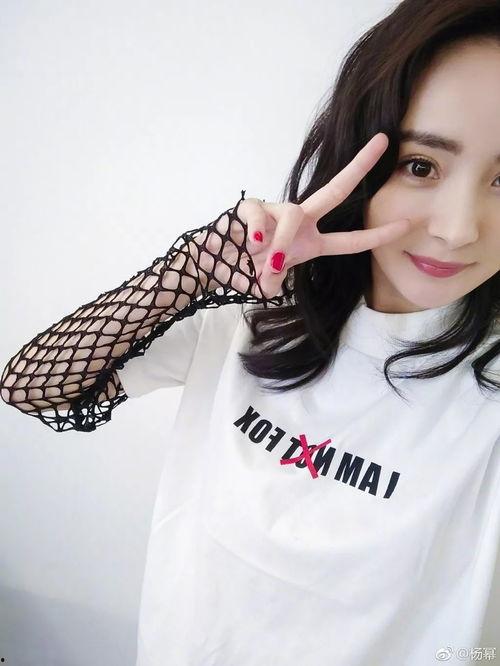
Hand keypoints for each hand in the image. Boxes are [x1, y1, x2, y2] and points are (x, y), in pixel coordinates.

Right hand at [237, 132, 413, 298]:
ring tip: (266, 261)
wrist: (210, 263)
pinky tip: (250, 243)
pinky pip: (258, 216)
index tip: (406, 223)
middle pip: (334, 192)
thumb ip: (274, 281)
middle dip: (359, 168)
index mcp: (310, 242)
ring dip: (282, 243)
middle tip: (382, 142)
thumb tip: (272, 276)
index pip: (350, 239)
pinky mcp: (250, 206)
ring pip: (292, 216)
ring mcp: (276, 211)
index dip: (377, 235)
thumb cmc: (244, 269)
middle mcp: (299, 221)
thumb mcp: (266, 282)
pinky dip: (255, 233)